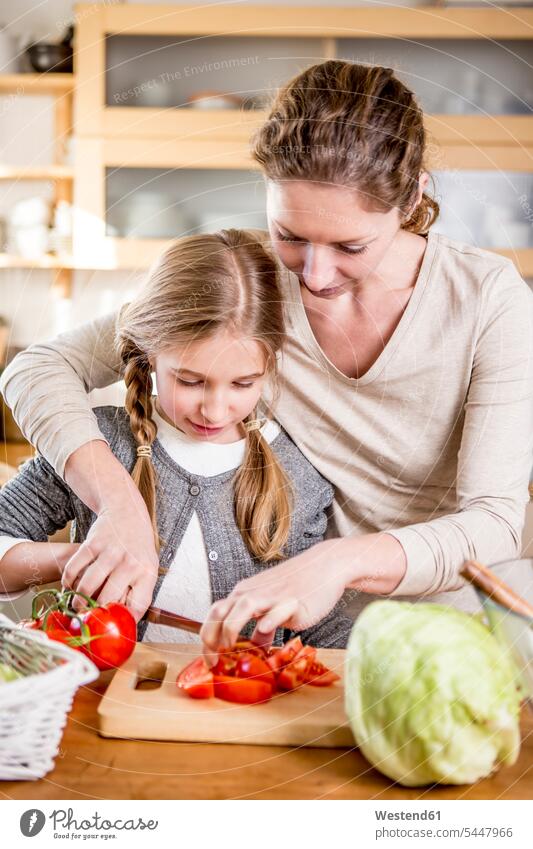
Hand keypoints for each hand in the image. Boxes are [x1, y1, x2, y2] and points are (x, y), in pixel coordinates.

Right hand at [61, 501, 158, 621]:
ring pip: (86, 587)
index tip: (113, 626)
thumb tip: (123, 622)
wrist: (127, 512)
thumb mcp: (147, 567)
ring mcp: (110, 552)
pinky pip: (74, 570)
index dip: (124, 621)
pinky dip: (68, 582)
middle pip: (106, 600)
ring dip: (77, 601)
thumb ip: (138, 591)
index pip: (137, 606)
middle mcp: (130, 563)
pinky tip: (70, 585)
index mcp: (147, 572)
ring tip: (76, 605)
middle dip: (93, 614)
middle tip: (87, 618)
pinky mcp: (92, 544)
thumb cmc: (137, 546)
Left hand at [200, 540, 349, 665]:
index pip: (215, 613)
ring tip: (230, 649)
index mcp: (245, 593)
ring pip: (243, 607)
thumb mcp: (274, 605)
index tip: (208, 660)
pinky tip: (265, 635)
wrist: (325, 566)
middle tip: (213, 661)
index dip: (206, 638)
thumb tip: (255, 647)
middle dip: (211, 639)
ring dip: (231, 629)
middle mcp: (253, 593)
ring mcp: (272, 596)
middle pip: (220, 611)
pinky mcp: (293, 602)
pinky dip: (267, 622)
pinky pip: (276, 611)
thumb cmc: (299, 586)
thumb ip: (263, 627)